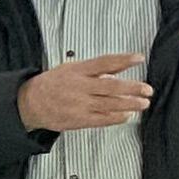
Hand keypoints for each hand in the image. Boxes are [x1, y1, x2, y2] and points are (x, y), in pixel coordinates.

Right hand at [18, 51, 153, 134]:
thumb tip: (118, 66)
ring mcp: (80, 104)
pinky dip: (116, 118)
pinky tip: (127, 115)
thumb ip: (95, 69)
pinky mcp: (79, 119)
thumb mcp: (72, 68)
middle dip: (132, 88)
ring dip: (129, 104)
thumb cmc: (53, 84)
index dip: (123, 60)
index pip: (105, 63)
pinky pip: (102, 119)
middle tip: (147, 89)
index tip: (139, 58)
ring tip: (143, 104)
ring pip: (109, 104)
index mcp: (78, 70)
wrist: (31, 103)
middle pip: (111, 86)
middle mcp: (80, 87)